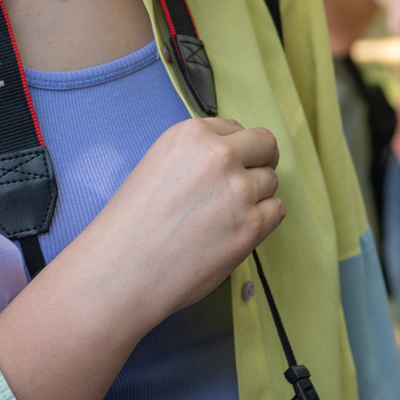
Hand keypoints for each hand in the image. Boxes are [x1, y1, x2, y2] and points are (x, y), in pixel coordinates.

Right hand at [58, 117, 283, 319]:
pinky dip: (263, 219)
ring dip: (257, 195)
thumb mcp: (158, 166)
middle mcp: (219, 155)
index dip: (235, 148)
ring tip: (225, 217)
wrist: (123, 270)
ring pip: (271, 181)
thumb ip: (196, 156)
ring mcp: (239, 190)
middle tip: (249, 181)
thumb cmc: (132, 225)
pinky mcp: (251, 225)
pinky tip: (238, 229)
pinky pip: (276, 210)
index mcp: (190, 135)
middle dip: (261, 160)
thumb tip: (232, 158)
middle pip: (265, 145)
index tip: (229, 165)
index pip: (234, 129)